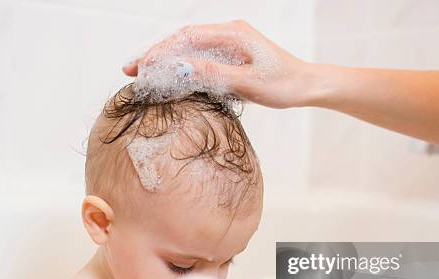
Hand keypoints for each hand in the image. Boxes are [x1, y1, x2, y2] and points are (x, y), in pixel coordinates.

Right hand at [122, 20, 313, 108]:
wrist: (307, 85)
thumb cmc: (284, 84)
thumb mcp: (247, 82)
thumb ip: (213, 74)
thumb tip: (179, 69)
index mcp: (232, 33)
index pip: (186, 37)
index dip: (160, 52)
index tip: (140, 67)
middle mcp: (228, 33)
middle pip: (183, 40)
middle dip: (156, 54)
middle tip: (130, 70)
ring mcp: (229, 43)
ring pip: (189, 48)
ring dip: (166, 61)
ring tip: (143, 74)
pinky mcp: (232, 55)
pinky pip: (200, 57)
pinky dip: (182, 66)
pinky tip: (170, 77)